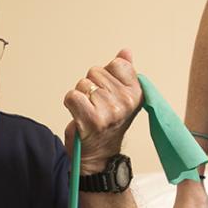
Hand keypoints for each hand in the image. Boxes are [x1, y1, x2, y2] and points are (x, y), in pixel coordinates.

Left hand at [63, 49, 141, 170]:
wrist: (98, 156)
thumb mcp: (121, 97)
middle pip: (96, 72)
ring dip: (81, 96)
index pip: (116, 64)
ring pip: (83, 84)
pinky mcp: (92, 120)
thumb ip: (123, 72)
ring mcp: (110, 111)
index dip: (106, 76)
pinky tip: (79, 116)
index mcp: (136, 93)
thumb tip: (126, 51)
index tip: (108, 93)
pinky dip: (71, 103)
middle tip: (96, 106)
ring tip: (88, 112)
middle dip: (91, 86)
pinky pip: (73, 96)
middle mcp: (126, 102)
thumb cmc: (107, 124)